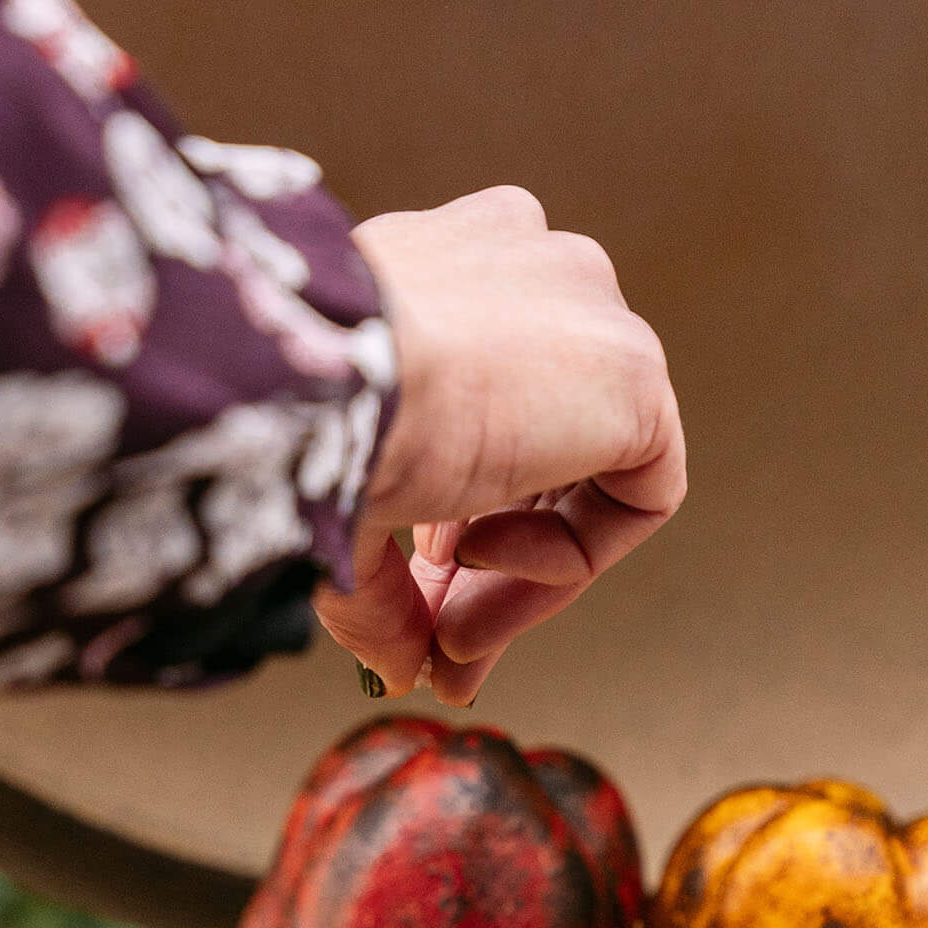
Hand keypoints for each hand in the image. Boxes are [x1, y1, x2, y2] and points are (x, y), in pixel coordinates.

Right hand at [314, 187, 685, 707]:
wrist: (310, 375)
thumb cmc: (291, 412)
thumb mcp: (332, 484)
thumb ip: (375, 574)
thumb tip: (397, 665)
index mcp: (448, 262)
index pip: (483, 400)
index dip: (450, 516)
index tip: (413, 586)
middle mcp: (527, 267)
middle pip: (538, 446)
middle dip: (486, 562)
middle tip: (436, 639)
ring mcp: (590, 312)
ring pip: (584, 478)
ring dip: (517, 572)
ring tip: (448, 625)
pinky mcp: (636, 373)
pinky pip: (634, 497)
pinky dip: (571, 559)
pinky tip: (486, 560)